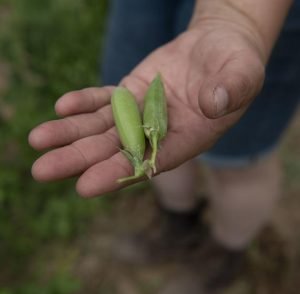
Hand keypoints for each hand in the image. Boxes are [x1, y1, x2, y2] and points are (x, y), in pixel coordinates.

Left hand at [29, 18, 264, 196]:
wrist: (218, 47)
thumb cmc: (236, 65)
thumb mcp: (243, 73)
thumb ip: (233, 88)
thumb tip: (213, 102)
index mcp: (188, 138)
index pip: (151, 161)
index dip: (120, 173)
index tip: (86, 185)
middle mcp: (160, 132)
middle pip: (116, 150)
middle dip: (80, 159)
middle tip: (42, 171)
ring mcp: (142, 113)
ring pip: (102, 127)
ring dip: (70, 134)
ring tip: (37, 140)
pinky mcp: (131, 93)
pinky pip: (105, 101)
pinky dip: (84, 104)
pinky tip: (61, 107)